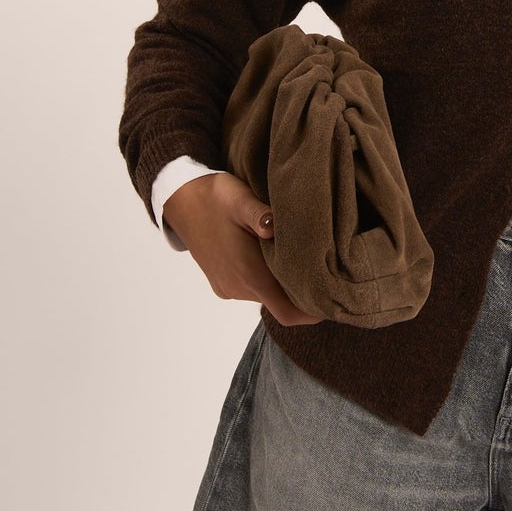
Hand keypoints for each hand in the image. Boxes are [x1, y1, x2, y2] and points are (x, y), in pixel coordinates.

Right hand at [162, 172, 324, 325]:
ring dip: (282, 282)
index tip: (333, 296)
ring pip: (266, 295)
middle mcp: (239, 288)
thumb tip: (277, 228)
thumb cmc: (213, 197)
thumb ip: (262, 216)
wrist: (177, 199)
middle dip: (302, 291)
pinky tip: (272, 254)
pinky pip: (251, 289)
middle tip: (324, 269)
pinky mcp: (221, 283)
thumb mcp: (241, 199)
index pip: (289, 312)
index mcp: (250, 275)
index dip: (313, 311)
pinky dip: (266, 279)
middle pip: (281, 304)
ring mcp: (228, 288)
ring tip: (298, 256)